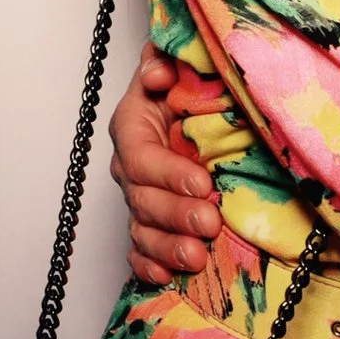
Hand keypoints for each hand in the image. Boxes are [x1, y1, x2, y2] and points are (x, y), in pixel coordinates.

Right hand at [109, 41, 218, 282]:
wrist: (194, 109)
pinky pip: (139, 251)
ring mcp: (138, 198)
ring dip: (167, 247)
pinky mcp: (148, 223)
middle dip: (175, 215)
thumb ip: (164, 62)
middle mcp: (130, 167)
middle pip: (142, 198)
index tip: (202, 183)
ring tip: (196, 258)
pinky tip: (166, 276)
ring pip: (142, 230)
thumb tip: (158, 72)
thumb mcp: (180, 66)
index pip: (142, 157)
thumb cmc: (188, 87)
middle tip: (209, 223)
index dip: (169, 173)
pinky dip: (150, 265)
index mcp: (133, 126)